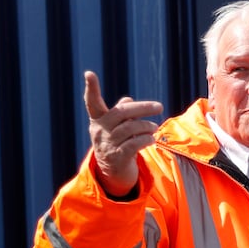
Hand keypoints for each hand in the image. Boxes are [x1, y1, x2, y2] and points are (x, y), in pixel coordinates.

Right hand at [84, 70, 162, 196]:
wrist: (113, 173)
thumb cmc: (117, 144)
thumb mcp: (116, 128)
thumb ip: (122, 113)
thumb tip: (128, 99)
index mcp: (98, 120)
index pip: (92, 102)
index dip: (91, 88)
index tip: (89, 73)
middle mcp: (100, 131)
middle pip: (121, 113)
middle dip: (142, 108)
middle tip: (159, 106)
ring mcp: (107, 145)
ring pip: (130, 129)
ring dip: (146, 126)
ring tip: (154, 127)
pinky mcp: (117, 158)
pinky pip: (134, 144)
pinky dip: (146, 139)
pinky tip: (152, 139)